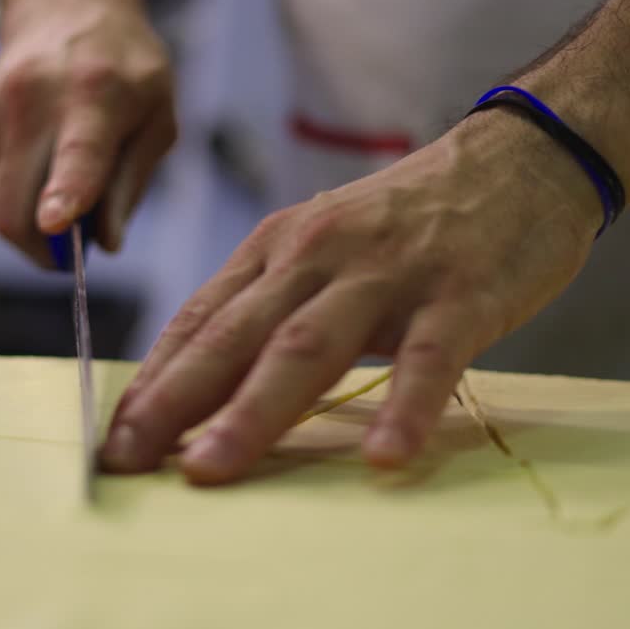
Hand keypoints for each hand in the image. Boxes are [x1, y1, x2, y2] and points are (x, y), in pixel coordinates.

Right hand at [0, 0, 175, 266]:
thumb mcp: (157, 119)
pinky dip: (14, 199)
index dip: (64, 194)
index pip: (76, 153)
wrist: (64, 10)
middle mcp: (33, 100)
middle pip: (16, 204)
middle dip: (44, 249)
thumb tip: (107, 242)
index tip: (55, 225)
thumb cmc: (122, 69)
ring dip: (30, 224)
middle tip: (74, 251)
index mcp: (95, 95)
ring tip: (64, 191)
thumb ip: (132, 183)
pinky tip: (39, 169)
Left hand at [101, 110, 603, 484]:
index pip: (199, 322)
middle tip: (126, 462)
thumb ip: (269, 305)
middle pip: (235, 337)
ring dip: (254, 412)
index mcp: (277, 249)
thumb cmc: (407, 222)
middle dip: (173, 402)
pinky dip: (405, 406)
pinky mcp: (460, 294)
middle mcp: (317, 257)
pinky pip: (430, 358)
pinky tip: (382, 457)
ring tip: (211, 470)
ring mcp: (387, 274)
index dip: (152, 382)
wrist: (516, 158)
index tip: (112, 440)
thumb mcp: (321, 246)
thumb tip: (201, 382)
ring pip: (309, 348)